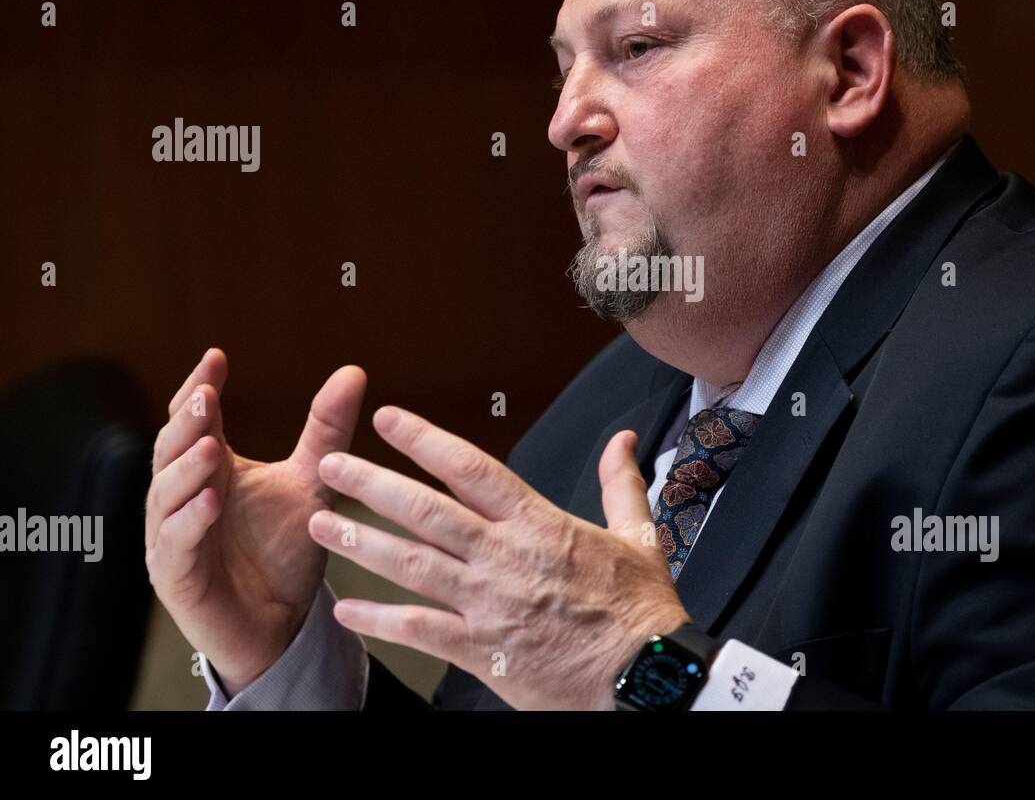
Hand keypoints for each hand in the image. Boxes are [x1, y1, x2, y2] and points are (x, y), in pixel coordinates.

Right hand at [144, 348, 366, 693]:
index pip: (194, 420)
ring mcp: (173, 536)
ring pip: (165, 494)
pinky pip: (176, 544)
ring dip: (186, 469)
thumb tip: (353, 370)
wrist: (283, 625)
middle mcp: (183, 497)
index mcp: (211, 469)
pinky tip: (211, 502)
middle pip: (172, 450)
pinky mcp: (177, 577)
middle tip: (205, 393)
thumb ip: (325, 429)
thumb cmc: (286, 549)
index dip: (200, 387)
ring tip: (210, 446)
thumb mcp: (312, 482)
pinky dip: (191, 520)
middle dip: (186, 421)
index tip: (217, 356)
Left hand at [306, 406, 689, 709]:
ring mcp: (489, 604)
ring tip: (322, 524)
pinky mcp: (482, 650)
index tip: (388, 421)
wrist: (645, 680)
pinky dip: (379, 619)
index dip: (423, 440)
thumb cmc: (641, 613)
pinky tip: (348, 610)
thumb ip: (620, 483)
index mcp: (540, 525)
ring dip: (360, 542)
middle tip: (330, 465)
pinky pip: (419, 631)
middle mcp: (506, 558)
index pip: (471, 469)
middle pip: (425, 510)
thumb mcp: (638, 537)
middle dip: (371, 484)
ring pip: (411, 564)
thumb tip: (621, 440)